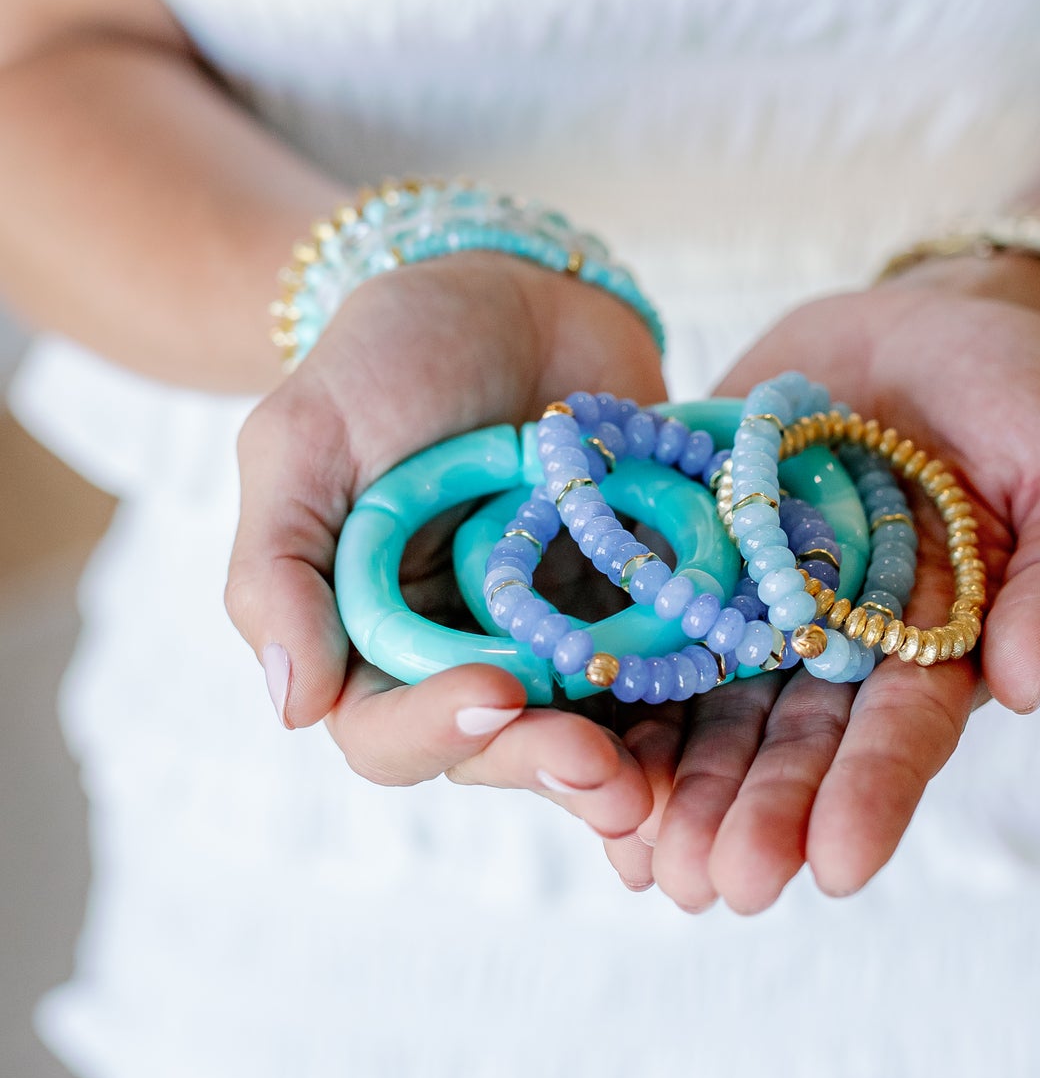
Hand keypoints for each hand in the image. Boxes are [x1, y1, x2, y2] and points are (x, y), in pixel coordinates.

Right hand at [226, 254, 665, 840]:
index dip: (435, 731)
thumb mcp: (304, 440)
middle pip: (495, 751)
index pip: (384, 731)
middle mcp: (459, 657)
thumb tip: (293, 708)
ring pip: (585, 733)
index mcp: (366, 639)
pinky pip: (666, 676)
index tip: (493, 693)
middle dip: (545, 764)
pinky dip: (691, 711)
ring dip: (623, 768)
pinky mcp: (637, 606)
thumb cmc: (386, 355)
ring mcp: (555, 636)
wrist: (508, 290)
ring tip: (656, 787)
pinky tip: (723, 727)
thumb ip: (279, 568)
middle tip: (601, 769)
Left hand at [608, 257, 1039, 910]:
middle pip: (793, 744)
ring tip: (645, 861)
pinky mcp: (692, 558)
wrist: (925, 327)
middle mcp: (838, 649)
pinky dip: (614, 699)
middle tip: (718, 887)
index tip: (835, 868)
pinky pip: (647, 633)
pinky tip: (576, 763)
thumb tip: (1031, 686)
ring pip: (711, 713)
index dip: (870, 797)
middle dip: (757, 818)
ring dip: (678, 791)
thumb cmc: (1023, 399)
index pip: (903, 733)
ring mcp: (758, 609)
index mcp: (936, 647)